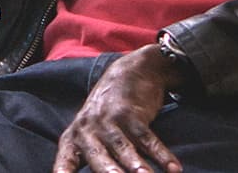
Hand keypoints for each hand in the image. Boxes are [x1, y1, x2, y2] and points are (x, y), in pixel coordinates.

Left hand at [53, 45, 185, 172]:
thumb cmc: (106, 116)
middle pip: (97, 157)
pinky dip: (162, 154)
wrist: (129, 74)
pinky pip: (147, 138)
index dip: (63, 172)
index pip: (65, 160)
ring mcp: (109, 120)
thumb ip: (92, 158)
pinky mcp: (131, 113)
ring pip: (123, 147)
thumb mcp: (89, 133)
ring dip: (136, 165)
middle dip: (107, 171)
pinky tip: (174, 169)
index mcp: (73, 138)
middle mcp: (87, 130)